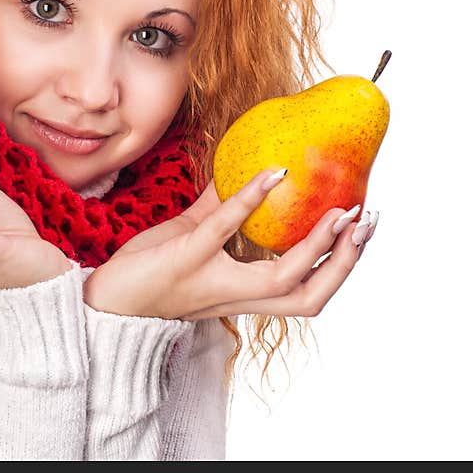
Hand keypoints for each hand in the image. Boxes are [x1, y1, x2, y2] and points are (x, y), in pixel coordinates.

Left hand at [83, 168, 377, 319]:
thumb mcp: (193, 238)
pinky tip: (270, 174)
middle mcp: (234, 296)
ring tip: (338, 212)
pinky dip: (248, 201)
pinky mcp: (186, 260)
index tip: (364, 232)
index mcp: (242, 294)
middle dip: (345, 264)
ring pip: (280, 280)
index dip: (339, 268)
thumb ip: (221, 211)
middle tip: (367, 223)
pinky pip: (223, 230)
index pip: (306, 293)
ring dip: (315, 246)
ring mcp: (212, 281)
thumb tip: (244, 172)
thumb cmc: (149, 269)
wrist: (105, 300)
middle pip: (310, 298)